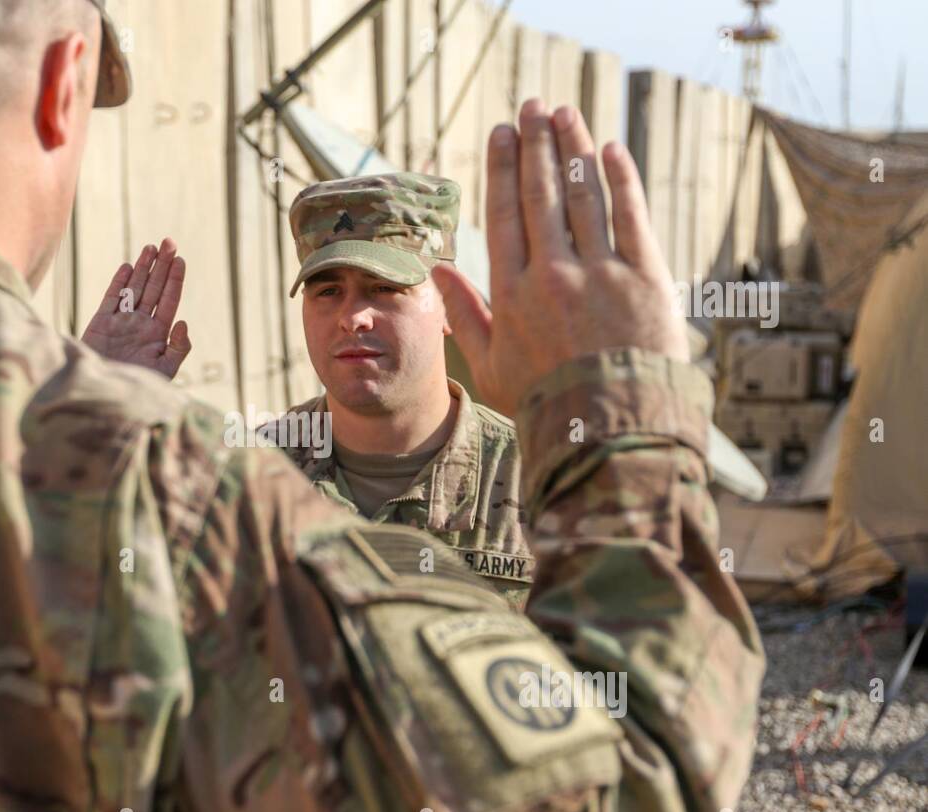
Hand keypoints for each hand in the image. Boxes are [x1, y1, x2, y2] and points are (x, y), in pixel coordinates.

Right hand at [82, 238, 190, 378]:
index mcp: (158, 334)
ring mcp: (121, 322)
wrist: (103, 396)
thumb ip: (177, 348)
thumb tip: (183, 322)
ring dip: (143, 268)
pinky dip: (119, 283)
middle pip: (154, 289)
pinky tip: (128, 267)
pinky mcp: (101, 323)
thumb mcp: (164, 372)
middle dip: (162, 266)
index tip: (181, 260)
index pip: (169, 300)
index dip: (175, 280)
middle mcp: (141, 324)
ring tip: (151, 247)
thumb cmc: (137, 388)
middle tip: (169, 242)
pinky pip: (112, 298)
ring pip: (134, 288)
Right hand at [433, 100, 686, 414]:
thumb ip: (464, 313)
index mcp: (512, 293)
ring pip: (584, 194)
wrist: (610, 431)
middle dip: (536, 144)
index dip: (502, 167)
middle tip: (533, 107)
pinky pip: (630, 216)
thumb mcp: (490, 366)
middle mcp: (553, 274)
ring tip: (565, 114)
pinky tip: (609, 149)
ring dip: (573, 148)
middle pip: (541, 193)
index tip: (502, 133)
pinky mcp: (646, 279)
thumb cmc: (545, 403)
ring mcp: (601, 273)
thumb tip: (437, 266)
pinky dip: (620, 179)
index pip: (504, 213)